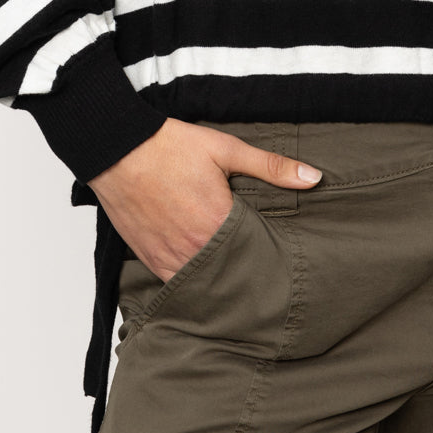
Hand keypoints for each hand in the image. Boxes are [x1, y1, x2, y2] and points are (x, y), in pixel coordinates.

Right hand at [87, 118, 323, 282]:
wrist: (118, 149)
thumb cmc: (170, 147)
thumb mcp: (226, 149)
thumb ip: (270, 167)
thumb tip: (313, 177)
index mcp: (217, 224)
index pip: (255, 257)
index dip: (270, 261)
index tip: (284, 265)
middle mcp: (193, 249)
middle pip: (230, 276)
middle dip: (246, 276)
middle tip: (265, 277)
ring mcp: (168, 257)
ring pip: (202, 285)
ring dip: (218, 281)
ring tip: (237, 278)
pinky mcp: (148, 258)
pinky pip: (174, 282)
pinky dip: (190, 281)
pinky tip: (204, 274)